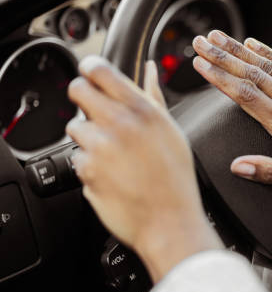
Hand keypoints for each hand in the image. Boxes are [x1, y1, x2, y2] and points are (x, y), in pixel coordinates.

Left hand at [66, 56, 222, 282]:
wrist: (169, 222)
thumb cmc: (176, 179)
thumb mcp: (172, 131)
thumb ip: (154, 97)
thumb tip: (149, 69)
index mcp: (143, 110)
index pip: (100, 70)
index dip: (91, 70)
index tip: (92, 76)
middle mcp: (119, 124)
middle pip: (77, 90)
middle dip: (83, 98)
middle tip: (98, 114)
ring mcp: (100, 148)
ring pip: (75, 127)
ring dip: (88, 137)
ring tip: (114, 155)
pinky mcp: (86, 170)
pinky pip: (77, 158)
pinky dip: (89, 165)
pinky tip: (112, 175)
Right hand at [192, 31, 271, 205]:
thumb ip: (270, 173)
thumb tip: (238, 166)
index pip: (246, 96)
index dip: (220, 79)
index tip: (200, 66)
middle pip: (252, 74)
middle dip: (222, 57)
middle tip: (200, 43)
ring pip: (268, 65)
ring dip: (240, 49)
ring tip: (218, 38)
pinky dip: (270, 53)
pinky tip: (254, 44)